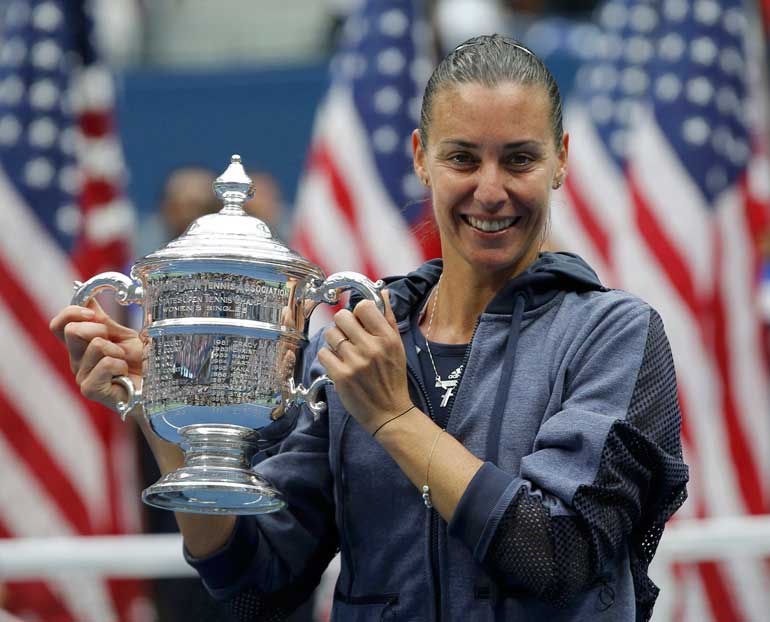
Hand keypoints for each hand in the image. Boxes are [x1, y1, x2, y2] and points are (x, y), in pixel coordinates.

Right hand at [49, 300, 142, 412]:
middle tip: (116, 343)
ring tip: (124, 362)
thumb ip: (102, 318)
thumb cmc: (141, 362)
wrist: (156, 385)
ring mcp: (82, 376)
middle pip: (71, 331)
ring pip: (95, 345)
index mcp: (81, 345)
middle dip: (99, 329)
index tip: (93, 312)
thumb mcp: (122, 334)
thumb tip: (83, 292)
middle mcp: (77, 360)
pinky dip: (120, 365)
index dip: (72, 312)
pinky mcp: (90, 389)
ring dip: (117, 350)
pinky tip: (123, 374)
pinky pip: (106, 363)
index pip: (59, 325)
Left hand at [317, 290, 412, 433]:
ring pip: (330, 334)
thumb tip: (382, 292)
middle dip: (343, 325)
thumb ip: (388, 318)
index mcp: (387, 337)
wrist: (390, 413)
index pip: (364, 306)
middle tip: (348, 337)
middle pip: (342, 316)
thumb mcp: (397, 347)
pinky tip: (339, 365)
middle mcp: (372, 347)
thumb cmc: (392, 378)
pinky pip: (323, 353)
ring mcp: (355, 362)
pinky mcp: (341, 376)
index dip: (358, 313)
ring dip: (334, 342)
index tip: (360, 323)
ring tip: (344, 353)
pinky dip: (328, 358)